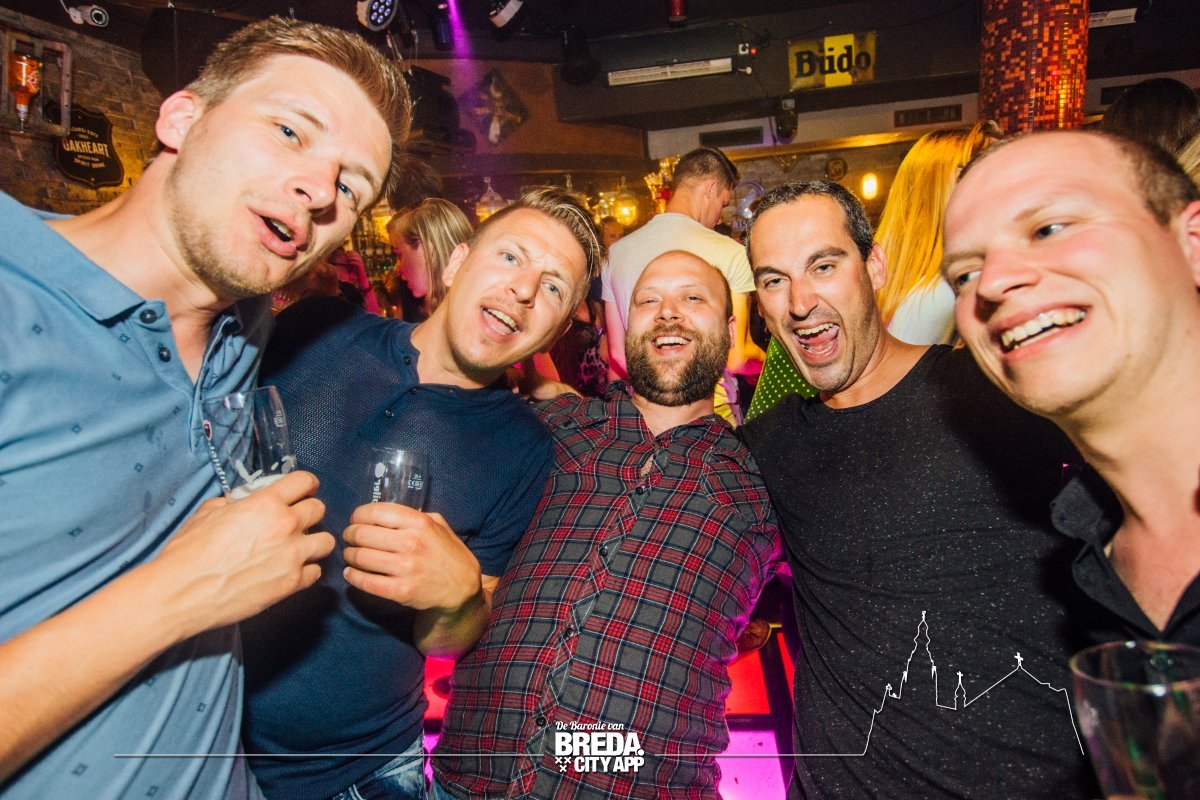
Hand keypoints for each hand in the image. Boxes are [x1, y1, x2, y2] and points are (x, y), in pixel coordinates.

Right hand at [151, 470, 331, 636]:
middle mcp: (285, 525)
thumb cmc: (188, 552)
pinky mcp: (291, 584)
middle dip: (308, 512)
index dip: (305, 484)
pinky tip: (290, 571)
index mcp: (265, 503)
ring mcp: (292, 556)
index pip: (304, 481)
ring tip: (298, 547)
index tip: (303, 490)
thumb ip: (235, 503)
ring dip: (313, 542)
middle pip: (319, 508)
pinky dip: (306, 571)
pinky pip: (315, 572)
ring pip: (326, 541)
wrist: (181, 593)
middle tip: (296, 521)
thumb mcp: (208, 512)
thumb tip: (243, 502)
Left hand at [342, 503, 481, 610]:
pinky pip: (366, 582)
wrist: (462, 588)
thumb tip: (385, 512)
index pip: (376, 512)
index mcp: (419, 523)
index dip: (358, 515)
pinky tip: (350, 573)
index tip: (355, 519)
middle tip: (348, 537)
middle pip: (362, 534)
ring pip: (360, 557)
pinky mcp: (401, 591)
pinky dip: (352, 577)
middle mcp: (411, 543)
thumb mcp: (439, 525)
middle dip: (349, 534)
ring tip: (349, 554)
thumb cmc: (448, 553)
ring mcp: (405, 568)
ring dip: (349, 555)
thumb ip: (414, 515)